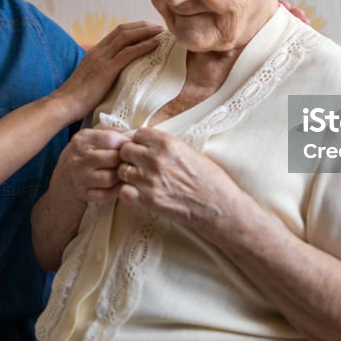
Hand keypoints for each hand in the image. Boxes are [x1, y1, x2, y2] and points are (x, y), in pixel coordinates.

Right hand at [54, 21, 162, 121]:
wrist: (64, 105)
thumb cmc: (77, 98)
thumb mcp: (91, 79)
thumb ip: (102, 73)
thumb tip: (117, 77)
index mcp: (95, 52)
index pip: (116, 33)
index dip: (134, 28)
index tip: (148, 29)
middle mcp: (98, 51)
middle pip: (123, 30)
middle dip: (142, 26)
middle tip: (159, 27)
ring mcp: (102, 59)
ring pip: (127, 37)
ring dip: (146, 32)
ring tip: (161, 31)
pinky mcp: (106, 69)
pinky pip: (128, 53)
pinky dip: (144, 46)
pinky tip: (155, 44)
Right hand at [54, 128, 129, 203]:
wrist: (63, 179)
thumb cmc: (85, 154)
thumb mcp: (92, 138)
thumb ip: (113, 133)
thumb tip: (135, 134)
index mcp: (83, 140)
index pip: (110, 138)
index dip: (125, 142)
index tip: (131, 145)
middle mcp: (79, 158)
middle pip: (113, 159)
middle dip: (125, 160)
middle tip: (131, 161)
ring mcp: (81, 178)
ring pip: (111, 178)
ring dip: (122, 176)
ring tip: (125, 173)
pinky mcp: (84, 194)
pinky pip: (106, 195)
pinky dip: (117, 191)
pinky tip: (120, 185)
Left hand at [116, 127, 244, 230]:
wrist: (218, 207)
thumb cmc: (210, 179)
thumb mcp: (189, 151)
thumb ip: (166, 146)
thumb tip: (148, 143)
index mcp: (167, 143)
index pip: (138, 134)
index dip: (140, 142)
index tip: (144, 149)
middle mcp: (155, 158)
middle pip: (126, 150)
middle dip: (131, 157)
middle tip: (140, 165)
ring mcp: (149, 179)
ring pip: (122, 170)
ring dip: (129, 175)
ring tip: (142, 181)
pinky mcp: (147, 200)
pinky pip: (123, 191)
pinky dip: (129, 192)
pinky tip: (140, 194)